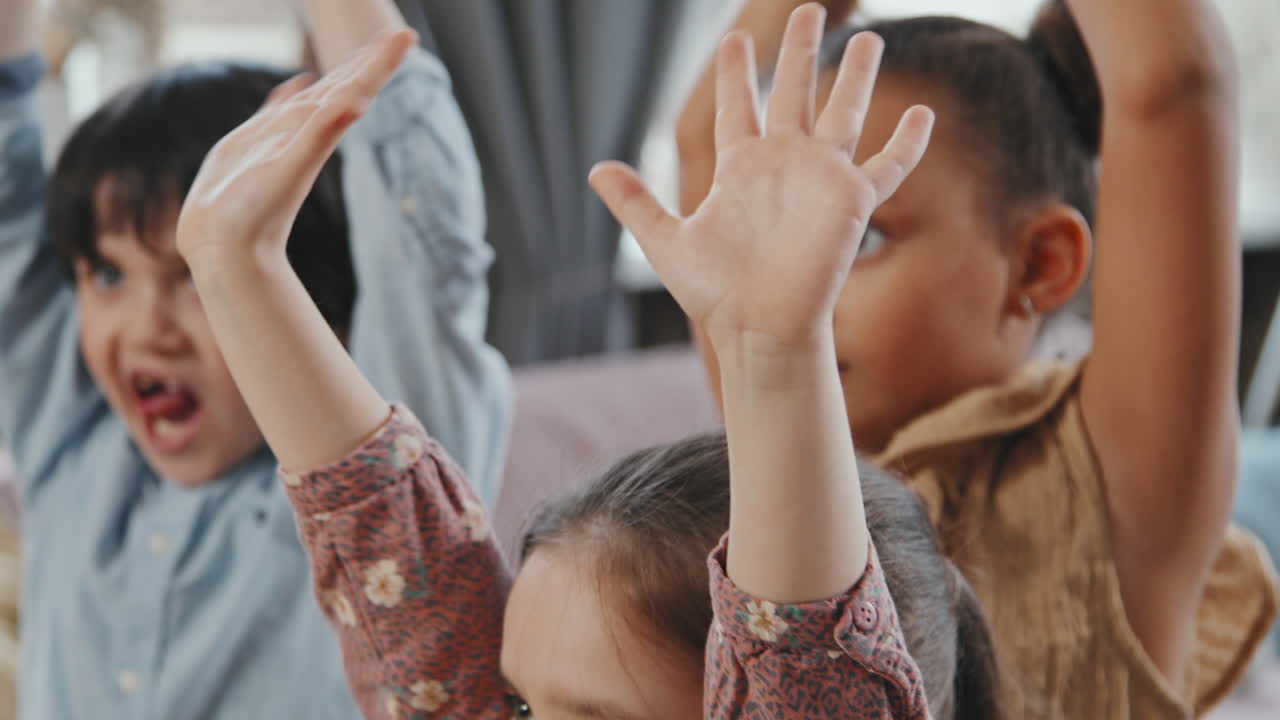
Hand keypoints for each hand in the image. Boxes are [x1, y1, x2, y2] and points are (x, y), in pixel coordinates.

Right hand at [176, 30, 415, 270]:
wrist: (228, 248)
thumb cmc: (256, 212)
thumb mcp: (291, 167)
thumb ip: (322, 132)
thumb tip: (358, 102)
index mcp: (319, 130)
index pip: (357, 87)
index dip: (382, 61)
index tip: (406, 36)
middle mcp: (306, 130)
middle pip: (346, 85)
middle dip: (370, 60)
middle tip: (398, 36)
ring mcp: (282, 136)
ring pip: (317, 95)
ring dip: (339, 73)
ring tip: (360, 54)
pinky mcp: (257, 145)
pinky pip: (280, 110)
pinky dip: (292, 92)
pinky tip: (298, 83)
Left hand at [595, 4, 930, 354]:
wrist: (757, 327)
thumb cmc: (715, 292)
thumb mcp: (665, 241)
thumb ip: (635, 202)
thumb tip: (594, 170)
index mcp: (740, 168)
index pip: (739, 106)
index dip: (736, 72)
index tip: (732, 39)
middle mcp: (783, 164)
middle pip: (795, 93)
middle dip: (800, 51)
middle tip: (806, 9)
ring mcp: (820, 179)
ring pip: (843, 113)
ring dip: (855, 76)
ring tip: (867, 37)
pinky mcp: (851, 201)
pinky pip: (887, 165)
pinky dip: (907, 143)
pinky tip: (924, 113)